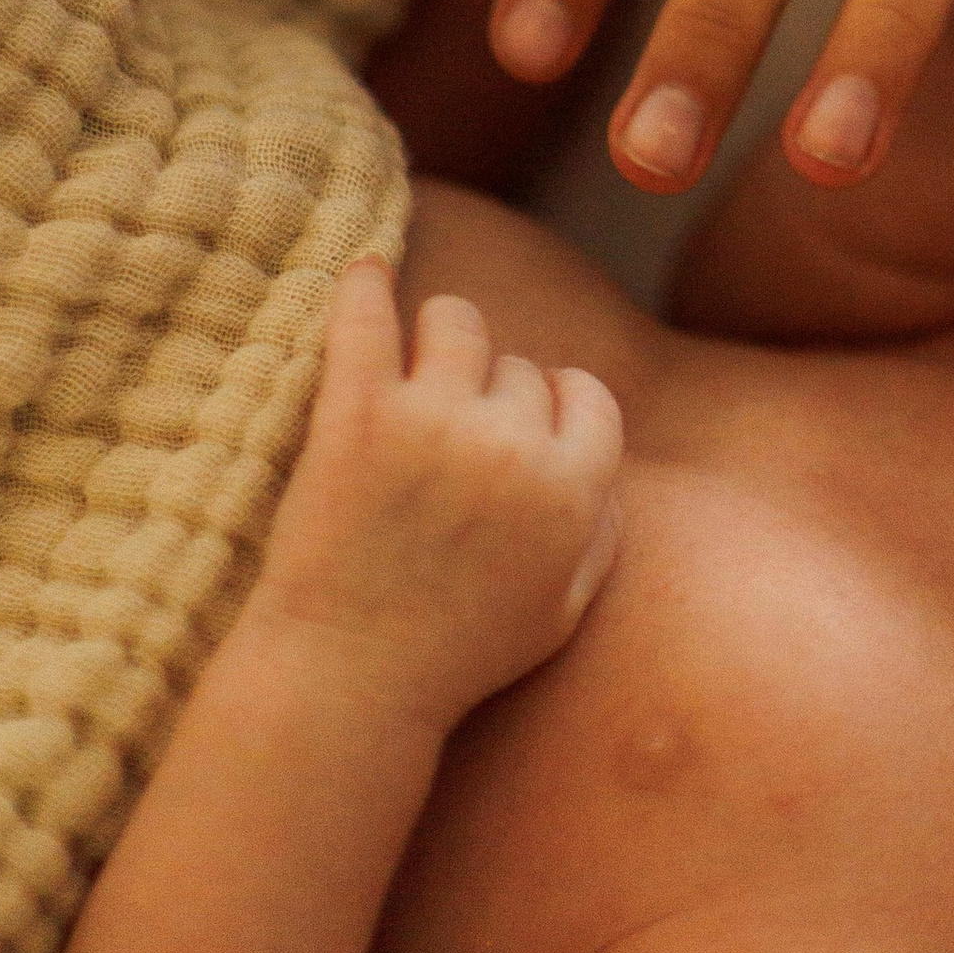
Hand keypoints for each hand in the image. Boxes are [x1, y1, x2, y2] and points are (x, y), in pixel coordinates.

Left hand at [254, 262, 623, 728]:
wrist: (346, 682)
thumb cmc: (456, 657)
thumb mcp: (562, 612)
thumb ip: (601, 533)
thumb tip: (607, 469)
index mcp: (571, 491)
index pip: (586, 396)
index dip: (557, 407)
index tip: (524, 422)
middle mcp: (510, 445)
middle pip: (518, 366)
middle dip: (493, 391)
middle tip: (451, 431)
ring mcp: (431, 421)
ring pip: (457, 321)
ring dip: (442, 335)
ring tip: (417, 363)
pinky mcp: (355, 413)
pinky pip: (367, 316)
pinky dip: (365, 285)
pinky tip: (365, 270)